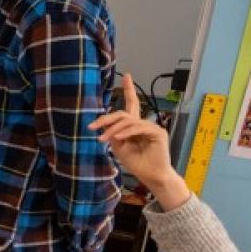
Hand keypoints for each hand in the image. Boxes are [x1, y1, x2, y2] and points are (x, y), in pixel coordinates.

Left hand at [90, 73, 188, 206]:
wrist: (151, 175)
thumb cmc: (136, 162)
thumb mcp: (119, 147)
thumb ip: (112, 134)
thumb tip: (104, 125)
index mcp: (134, 125)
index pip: (131, 104)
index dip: (129, 90)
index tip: (126, 76)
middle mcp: (142, 123)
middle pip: (123, 113)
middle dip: (106, 118)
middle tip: (92, 126)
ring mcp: (151, 127)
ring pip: (128, 121)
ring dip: (113, 129)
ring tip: (103, 139)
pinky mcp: (158, 132)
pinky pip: (138, 127)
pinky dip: (126, 132)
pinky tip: (117, 138)